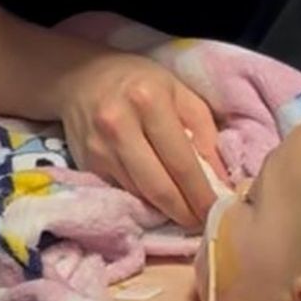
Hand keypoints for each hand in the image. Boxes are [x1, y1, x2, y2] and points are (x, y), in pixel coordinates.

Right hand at [55, 52, 222, 231]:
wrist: (82, 78)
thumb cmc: (141, 83)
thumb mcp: (179, 92)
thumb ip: (204, 131)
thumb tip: (219, 178)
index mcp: (149, 101)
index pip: (181, 161)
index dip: (201, 194)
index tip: (217, 212)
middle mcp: (119, 125)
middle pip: (158, 187)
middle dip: (184, 212)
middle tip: (202, 222)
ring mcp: (99, 148)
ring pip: (140, 194)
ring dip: (165, 210)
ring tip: (184, 211)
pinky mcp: (87, 165)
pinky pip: (123, 191)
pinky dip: (143, 200)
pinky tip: (157, 199)